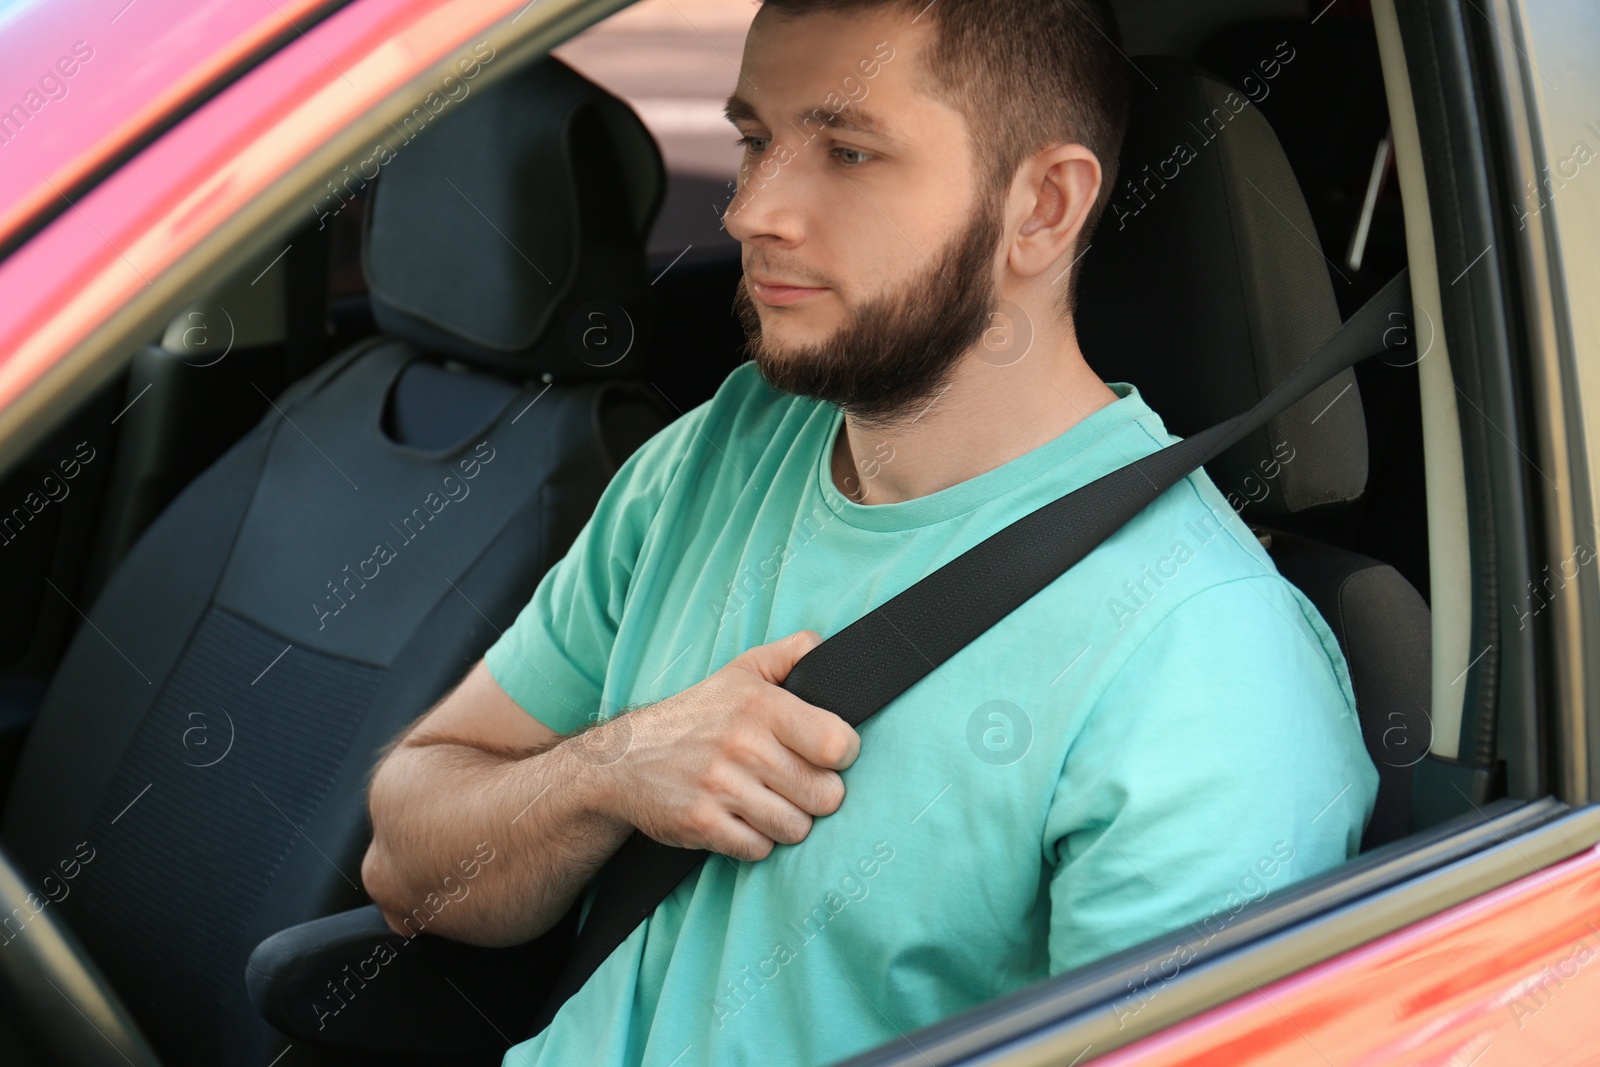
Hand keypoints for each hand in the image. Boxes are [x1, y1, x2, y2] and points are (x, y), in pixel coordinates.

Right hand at [593, 630, 859, 860]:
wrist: (622, 758)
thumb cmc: (696, 714)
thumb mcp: (741, 671)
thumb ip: (790, 654)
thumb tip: (824, 646)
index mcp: (761, 706)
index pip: (838, 744)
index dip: (842, 754)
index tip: (828, 755)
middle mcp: (744, 746)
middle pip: (826, 796)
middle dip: (817, 795)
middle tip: (796, 784)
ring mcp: (722, 788)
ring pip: (796, 828)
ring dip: (788, 821)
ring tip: (769, 801)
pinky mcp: (702, 824)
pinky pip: (760, 850)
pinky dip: (756, 841)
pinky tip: (742, 819)